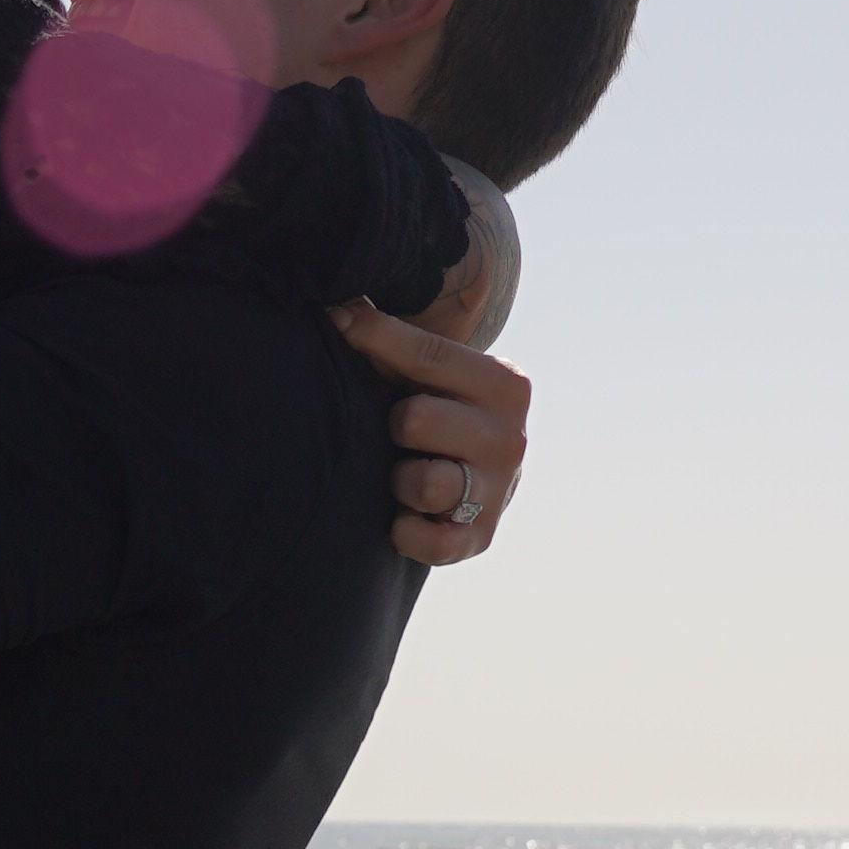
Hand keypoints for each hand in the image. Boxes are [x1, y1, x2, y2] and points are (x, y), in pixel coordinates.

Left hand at [350, 312, 531, 564]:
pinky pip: (428, 542)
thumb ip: (390, 342)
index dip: (375, 339)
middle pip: (415, 421)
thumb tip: (338, 306)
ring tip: (406, 473)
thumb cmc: (441, 410)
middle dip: (396, 426)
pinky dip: (406, 531)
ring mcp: (500, 490)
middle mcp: (511, 437)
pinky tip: (404, 515)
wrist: (483, 478)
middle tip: (401, 433)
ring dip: (400, 480)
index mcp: (504, 384)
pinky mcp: (481, 538)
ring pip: (423, 483)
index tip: (337, 323)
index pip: (430, 355)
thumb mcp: (431, 375)